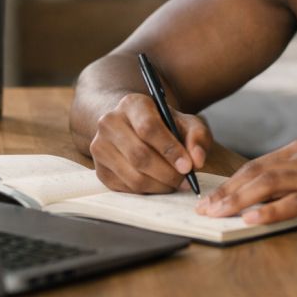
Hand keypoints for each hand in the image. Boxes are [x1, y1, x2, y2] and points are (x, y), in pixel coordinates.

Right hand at [89, 92, 211, 193]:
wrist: (132, 126)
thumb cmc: (163, 124)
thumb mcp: (185, 122)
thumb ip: (197, 136)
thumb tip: (197, 160)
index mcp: (132, 104)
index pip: (148, 128)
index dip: (170, 150)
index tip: (188, 166)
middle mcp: (110, 123)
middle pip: (139, 155)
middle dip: (167, 173)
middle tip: (185, 180)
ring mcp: (100, 147)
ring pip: (133, 176)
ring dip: (160, 185)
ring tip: (174, 182)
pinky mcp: (100, 170)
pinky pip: (126, 188)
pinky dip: (148, 191)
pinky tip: (159, 183)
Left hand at [195, 140, 296, 225]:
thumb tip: (265, 197)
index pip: (255, 165)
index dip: (229, 182)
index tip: (209, 197)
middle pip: (255, 173)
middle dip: (225, 192)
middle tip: (203, 209)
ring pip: (268, 184)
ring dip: (238, 200)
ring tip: (217, 214)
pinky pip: (295, 202)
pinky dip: (270, 210)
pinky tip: (252, 219)